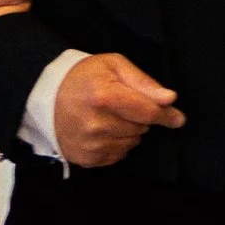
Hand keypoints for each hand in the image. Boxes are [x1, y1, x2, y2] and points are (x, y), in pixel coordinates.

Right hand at [51, 53, 185, 166]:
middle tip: (122, 105)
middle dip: (139, 117)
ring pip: (132, 143)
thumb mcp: (113, 65)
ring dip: (129, 131)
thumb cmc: (84, 77)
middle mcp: (97, 124)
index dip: (166, 115)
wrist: (46, 98)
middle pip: (142, 128)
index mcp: (104, 96)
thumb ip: (143, 82)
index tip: (178, 118)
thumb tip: (169, 100)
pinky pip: (119, 155)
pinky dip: (117, 143)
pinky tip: (103, 130)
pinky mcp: (87, 159)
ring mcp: (91, 144)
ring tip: (110, 117)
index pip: (148, 112)